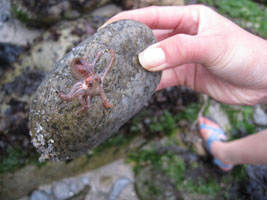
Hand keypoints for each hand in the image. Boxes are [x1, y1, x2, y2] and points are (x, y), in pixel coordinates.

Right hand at [104, 5, 266, 104]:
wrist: (263, 83)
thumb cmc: (245, 55)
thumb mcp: (212, 47)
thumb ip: (179, 51)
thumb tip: (145, 59)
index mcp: (189, 19)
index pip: (153, 16)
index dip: (129, 21)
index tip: (108, 28)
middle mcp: (183, 36)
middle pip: (150, 40)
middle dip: (131, 47)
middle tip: (110, 55)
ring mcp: (182, 57)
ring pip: (154, 61)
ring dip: (139, 68)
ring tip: (120, 73)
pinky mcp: (184, 75)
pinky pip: (162, 79)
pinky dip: (151, 84)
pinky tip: (139, 88)